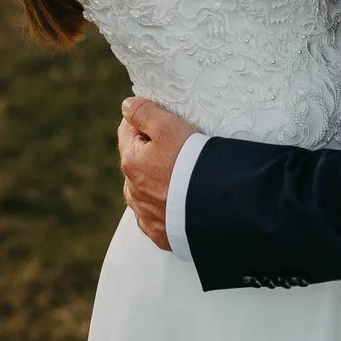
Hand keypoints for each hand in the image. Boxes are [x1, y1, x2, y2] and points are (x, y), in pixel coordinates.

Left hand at [116, 97, 197, 249]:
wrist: (214, 206)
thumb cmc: (191, 162)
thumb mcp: (167, 126)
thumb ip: (144, 112)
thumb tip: (126, 106)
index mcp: (130, 162)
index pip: (127, 130)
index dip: (146, 120)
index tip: (166, 121)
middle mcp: (132, 191)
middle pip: (136, 161)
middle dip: (150, 152)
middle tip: (179, 147)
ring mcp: (146, 215)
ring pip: (144, 191)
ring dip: (155, 181)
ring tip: (181, 176)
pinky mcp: (161, 234)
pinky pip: (157, 216)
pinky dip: (165, 207)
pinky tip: (180, 202)